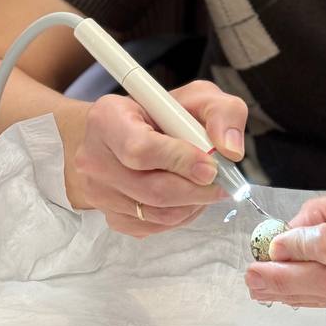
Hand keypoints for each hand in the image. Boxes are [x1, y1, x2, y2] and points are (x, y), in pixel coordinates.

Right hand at [61, 79, 248, 236]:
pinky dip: (178, 217)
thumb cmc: (165, 113)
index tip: (211, 166)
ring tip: (206, 187)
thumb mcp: (199, 97)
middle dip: (196, 190)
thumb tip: (231, 150)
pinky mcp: (108, 215)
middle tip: (222, 184)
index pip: (140, 150)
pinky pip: (150, 228)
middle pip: (151, 189)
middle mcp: (93, 157)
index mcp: (108, 118)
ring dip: (191, 205)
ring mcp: (97, 191)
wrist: (133, 132)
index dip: (180, 161)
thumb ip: (223, 113)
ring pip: (154, 214)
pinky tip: (188, 198)